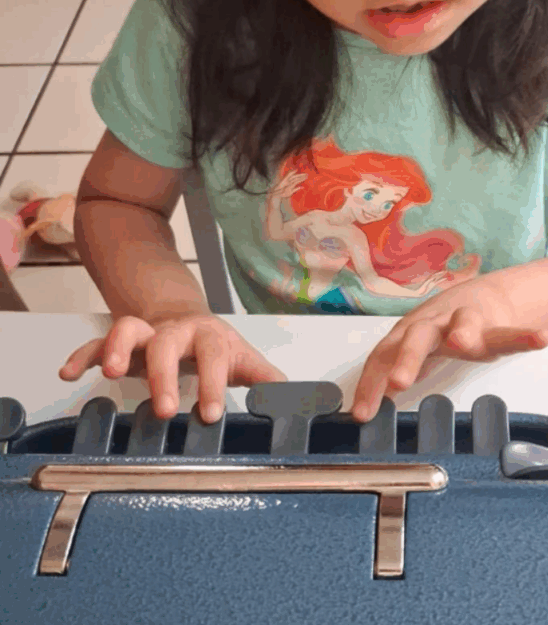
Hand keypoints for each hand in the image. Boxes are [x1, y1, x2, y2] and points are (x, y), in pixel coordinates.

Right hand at [59, 313, 286, 422]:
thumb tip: (294, 400)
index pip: (213, 354)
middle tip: (164, 408)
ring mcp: (146, 334)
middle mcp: (175, 331)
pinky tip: (69, 373)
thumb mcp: (242, 361)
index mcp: (209, 336)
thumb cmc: (215, 347)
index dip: (211, 381)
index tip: (208, 413)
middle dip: (164, 373)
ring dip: (118, 348)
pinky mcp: (119, 344)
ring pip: (129, 329)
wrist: (186, 318)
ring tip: (111, 373)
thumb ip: (265, 380)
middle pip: (167, 341)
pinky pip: (97, 343)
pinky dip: (83, 355)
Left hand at [350, 272, 547, 421]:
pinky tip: (539, 338)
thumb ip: (392, 371)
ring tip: (463, 341)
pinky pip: (511, 333)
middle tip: (398, 383)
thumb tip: (361, 410)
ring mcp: (467, 321)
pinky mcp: (497, 327)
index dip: (370, 383)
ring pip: (463, 324)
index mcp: (409, 334)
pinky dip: (525, 336)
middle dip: (407, 358)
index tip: (362, 414)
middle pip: (417, 337)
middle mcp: (435, 324)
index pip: (384, 356)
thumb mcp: (413, 349)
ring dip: (462, 331)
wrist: (486, 299)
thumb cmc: (443, 330)